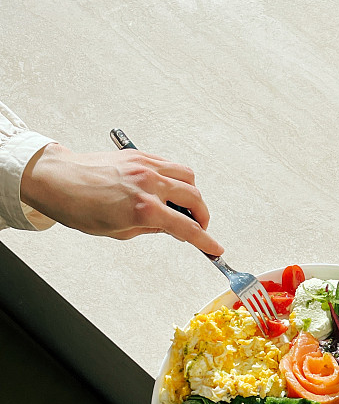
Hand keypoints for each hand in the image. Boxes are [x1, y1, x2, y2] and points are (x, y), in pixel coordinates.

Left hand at [20, 143, 223, 254]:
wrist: (57, 179)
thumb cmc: (80, 207)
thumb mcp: (119, 231)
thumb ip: (151, 228)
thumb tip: (171, 227)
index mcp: (143, 208)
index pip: (186, 227)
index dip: (205, 240)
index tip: (215, 248)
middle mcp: (149, 183)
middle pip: (194, 198)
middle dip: (202, 216)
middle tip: (198, 227)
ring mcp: (145, 165)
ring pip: (187, 176)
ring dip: (192, 193)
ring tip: (183, 206)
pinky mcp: (139, 155)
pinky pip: (170, 165)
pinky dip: (176, 178)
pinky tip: (168, 189)